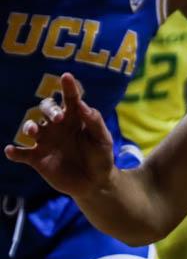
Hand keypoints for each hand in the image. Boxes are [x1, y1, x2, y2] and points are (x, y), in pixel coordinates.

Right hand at [5, 73, 115, 198]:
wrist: (94, 182)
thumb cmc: (101, 156)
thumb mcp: (103, 139)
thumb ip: (94, 122)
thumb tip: (83, 105)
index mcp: (75, 118)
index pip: (71, 99)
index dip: (68, 87)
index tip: (66, 76)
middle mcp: (58, 126)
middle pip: (47, 109)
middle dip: (50, 110)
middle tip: (59, 118)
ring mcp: (46, 141)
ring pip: (31, 127)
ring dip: (30, 126)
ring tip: (32, 131)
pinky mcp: (37, 159)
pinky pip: (22, 154)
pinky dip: (14, 152)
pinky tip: (10, 151)